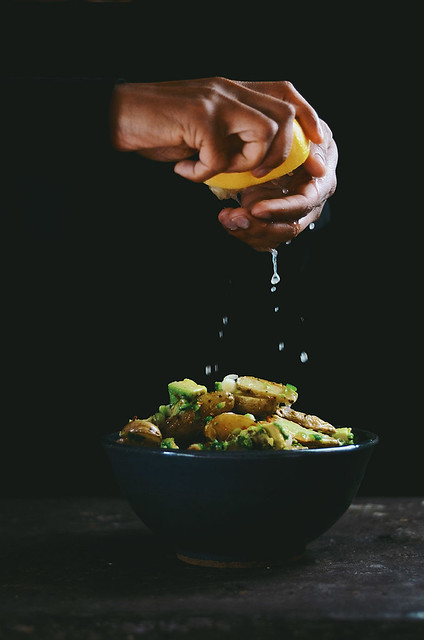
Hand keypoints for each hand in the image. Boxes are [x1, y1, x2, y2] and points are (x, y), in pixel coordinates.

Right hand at [110, 77, 322, 181]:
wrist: (117, 117)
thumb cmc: (158, 128)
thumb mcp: (202, 131)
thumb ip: (230, 138)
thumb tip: (254, 163)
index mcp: (233, 91)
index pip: (286, 92)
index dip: (307, 118)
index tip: (317, 147)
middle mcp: (229, 89)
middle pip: (285, 114)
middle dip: (284, 153)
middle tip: (260, 174)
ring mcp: (216, 100)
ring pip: (265, 131)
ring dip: (246, 162)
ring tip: (216, 171)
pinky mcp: (200, 116)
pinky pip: (221, 156)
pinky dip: (203, 173)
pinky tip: (184, 169)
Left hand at [217, 121, 337, 250]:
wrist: (278, 140)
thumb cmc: (297, 132)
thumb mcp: (307, 131)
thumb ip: (314, 147)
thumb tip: (319, 169)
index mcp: (320, 185)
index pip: (303, 205)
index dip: (280, 210)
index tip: (256, 209)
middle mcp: (308, 206)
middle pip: (287, 228)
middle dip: (260, 227)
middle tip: (235, 218)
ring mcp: (289, 215)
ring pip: (272, 237)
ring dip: (247, 231)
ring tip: (227, 218)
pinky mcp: (272, 220)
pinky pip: (259, 236)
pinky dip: (241, 232)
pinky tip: (227, 219)